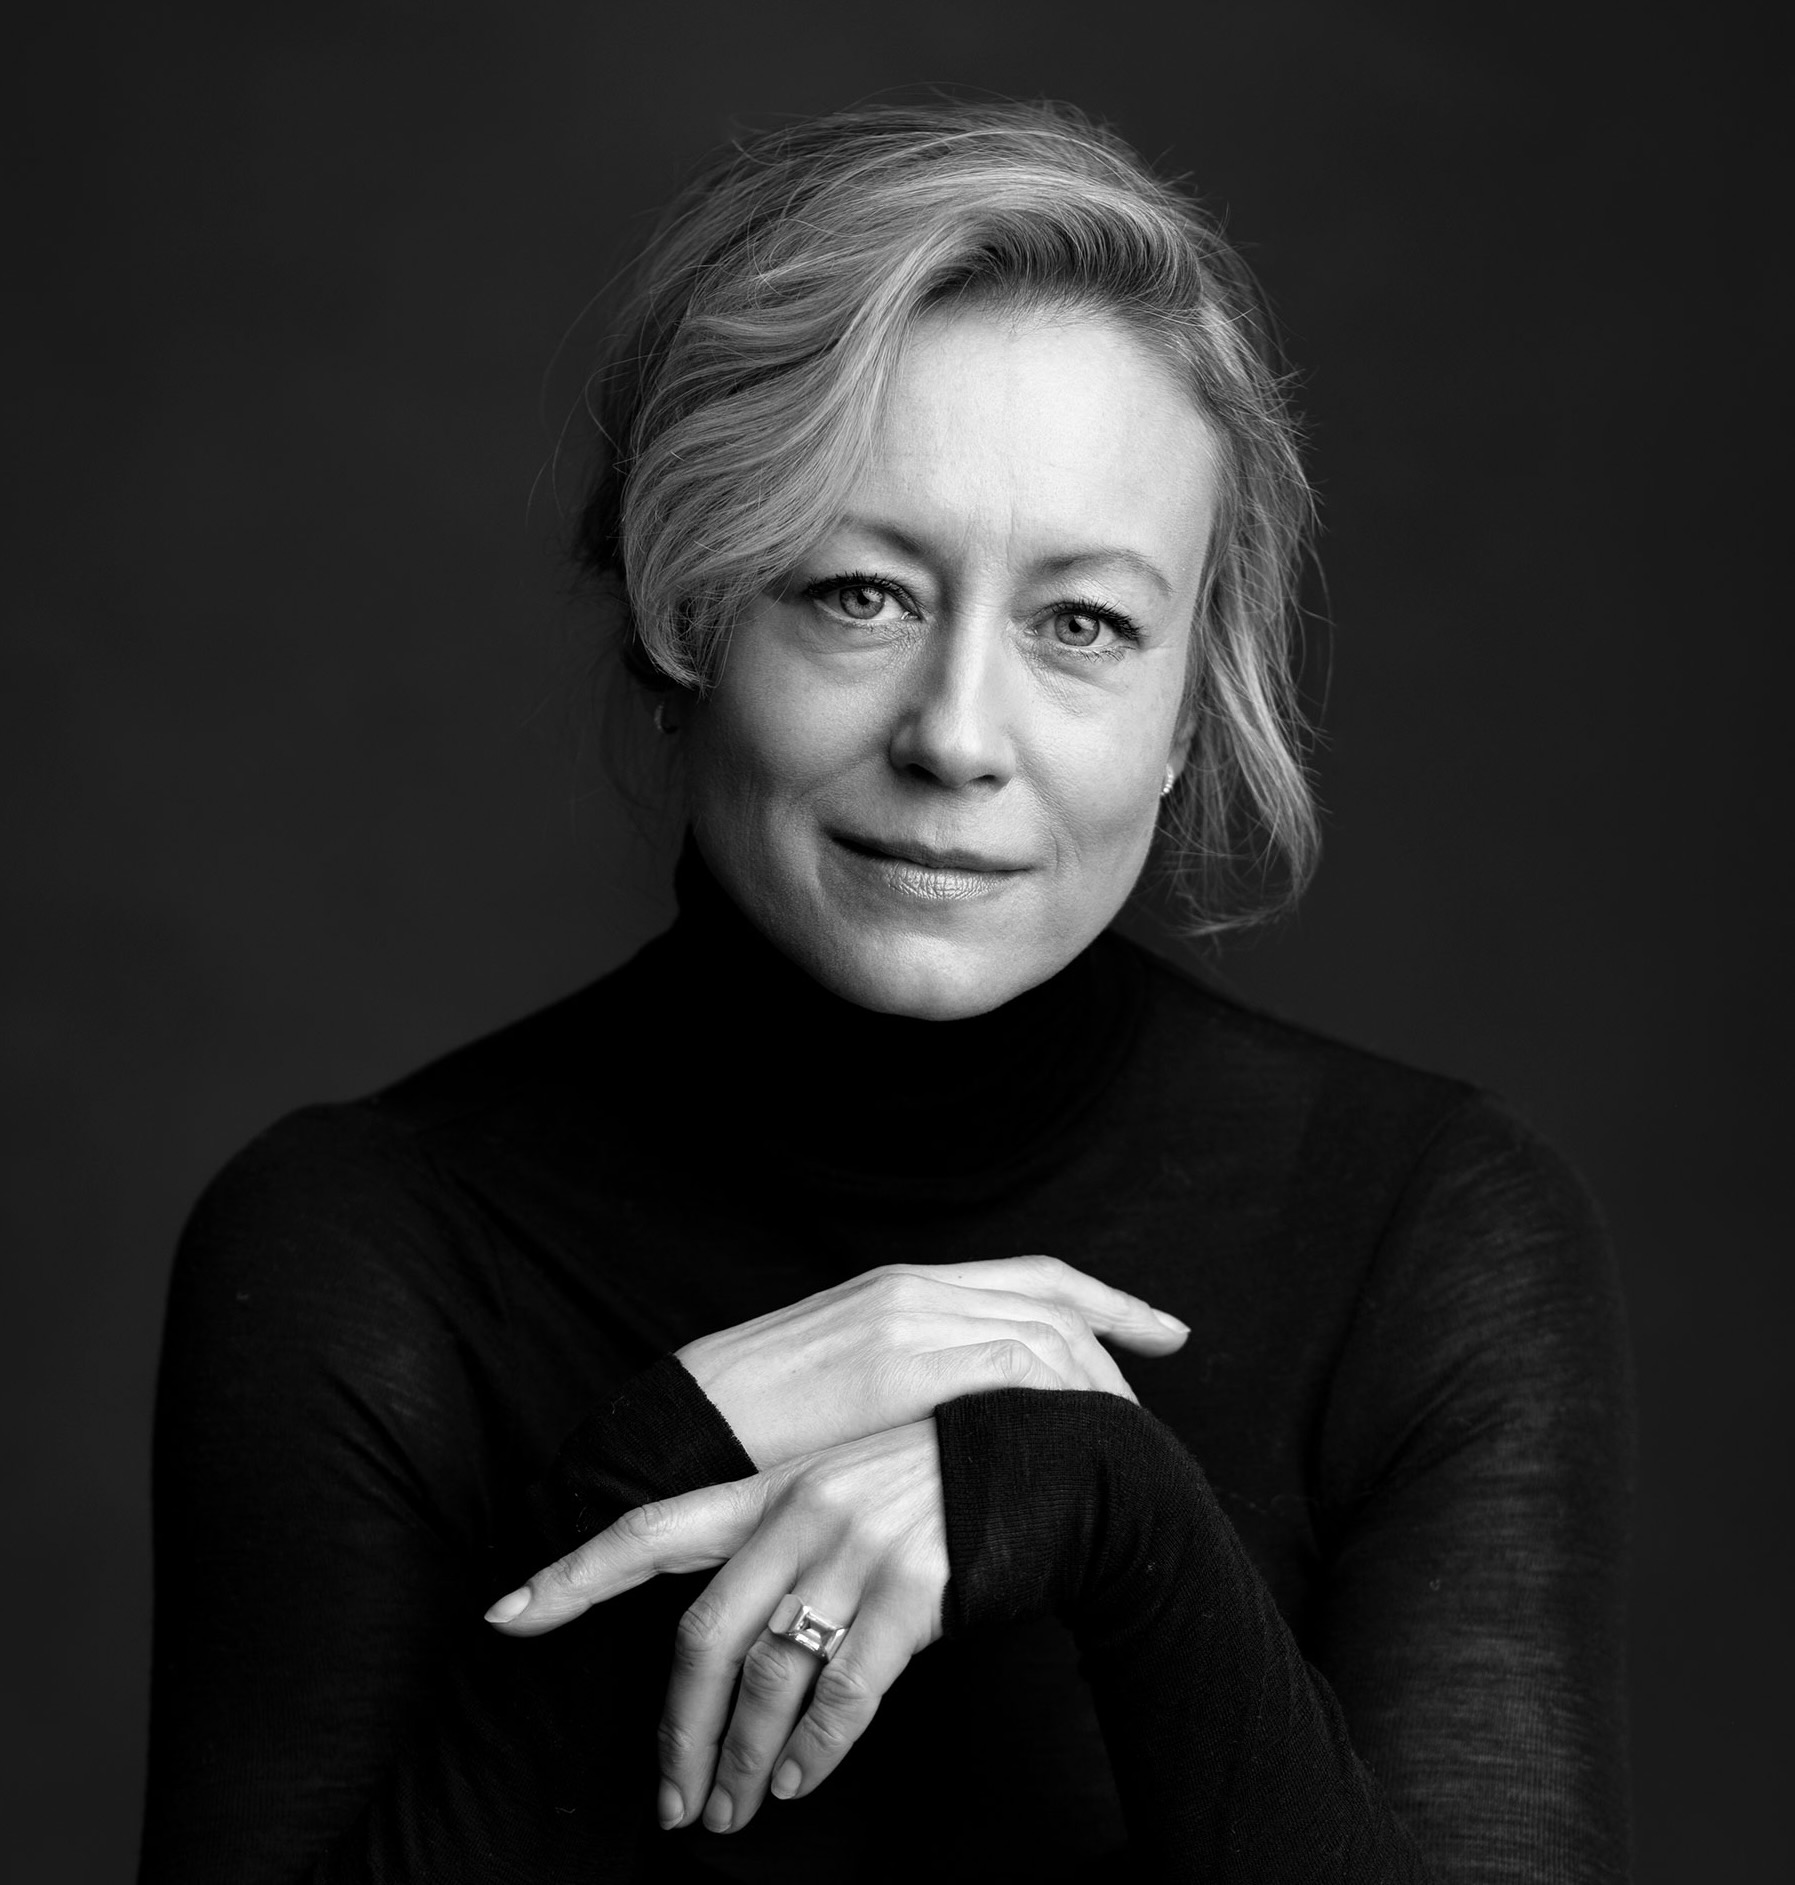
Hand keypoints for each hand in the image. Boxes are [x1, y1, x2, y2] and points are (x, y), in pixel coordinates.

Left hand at [486, 1421, 947, 1834]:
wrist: (1044, 1466)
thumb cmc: (940, 1484)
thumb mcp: (847, 1485)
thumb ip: (784, 1543)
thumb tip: (739, 1651)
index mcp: (772, 1486)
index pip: (649, 1530)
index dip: (573, 1575)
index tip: (506, 1617)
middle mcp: (800, 1513)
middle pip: (703, 1638)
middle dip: (679, 1734)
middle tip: (673, 1805)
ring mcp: (853, 1550)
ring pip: (768, 1676)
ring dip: (746, 1759)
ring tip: (737, 1811)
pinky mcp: (908, 1591)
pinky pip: (844, 1692)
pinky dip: (817, 1748)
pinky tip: (802, 1778)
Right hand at [676, 1255, 1187, 1466]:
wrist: (677, 1436)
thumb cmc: (753, 1430)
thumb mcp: (842, 1387)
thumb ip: (910, 1382)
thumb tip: (976, 1423)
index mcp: (900, 1286)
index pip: (1030, 1277)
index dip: (1108, 1301)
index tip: (1164, 1332)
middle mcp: (911, 1287)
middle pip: (1050, 1301)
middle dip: (1116, 1348)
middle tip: (1153, 1405)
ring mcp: (903, 1319)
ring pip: (1041, 1331)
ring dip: (1094, 1383)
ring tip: (1126, 1440)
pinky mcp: (895, 1364)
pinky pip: (1008, 1365)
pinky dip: (1056, 1395)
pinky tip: (1079, 1438)